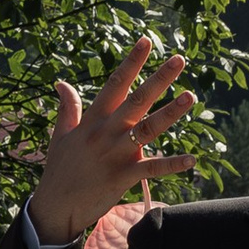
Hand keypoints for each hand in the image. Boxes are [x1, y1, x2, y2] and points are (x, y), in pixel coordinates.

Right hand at [26, 37, 198, 247]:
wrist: (55, 206)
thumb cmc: (60, 169)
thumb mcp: (61, 135)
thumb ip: (67, 107)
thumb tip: (62, 82)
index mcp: (92, 120)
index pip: (114, 85)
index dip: (131, 63)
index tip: (146, 41)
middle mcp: (105, 133)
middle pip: (136, 101)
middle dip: (158, 79)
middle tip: (180, 60)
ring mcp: (115, 154)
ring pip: (147, 129)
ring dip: (170, 113)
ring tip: (190, 96)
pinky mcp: (123, 177)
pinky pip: (152, 169)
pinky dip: (172, 164)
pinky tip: (192, 159)